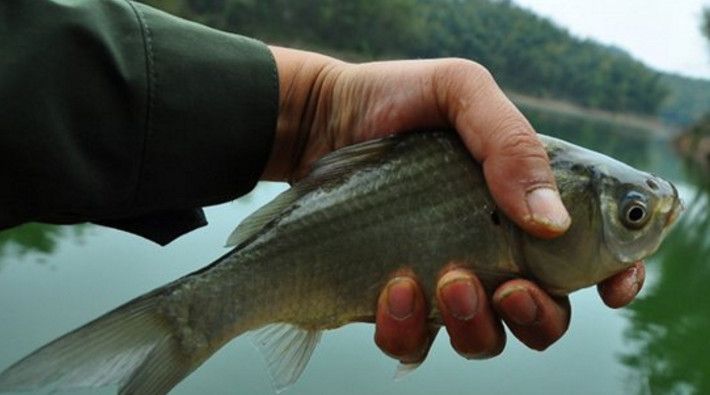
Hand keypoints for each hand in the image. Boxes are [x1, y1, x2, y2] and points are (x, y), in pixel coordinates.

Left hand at [263, 46, 644, 360]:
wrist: (322, 120)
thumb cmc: (396, 100)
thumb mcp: (460, 91)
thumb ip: (511, 141)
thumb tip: (552, 220)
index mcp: (521, 204)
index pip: (587, 256)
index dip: (614, 279)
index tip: (613, 290)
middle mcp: (490, 251)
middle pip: (542, 316)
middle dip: (536, 316)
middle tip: (506, 286)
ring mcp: (441, 279)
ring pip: (482, 339)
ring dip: (474, 326)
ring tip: (445, 281)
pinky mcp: (393, 299)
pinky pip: (412, 342)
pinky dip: (407, 329)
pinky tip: (392, 287)